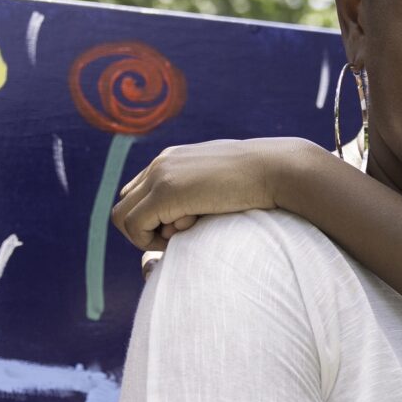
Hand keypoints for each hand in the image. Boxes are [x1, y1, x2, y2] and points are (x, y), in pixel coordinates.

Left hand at [110, 136, 322, 253]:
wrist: (279, 169)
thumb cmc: (263, 183)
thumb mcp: (226, 184)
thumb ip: (204, 194)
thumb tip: (195, 215)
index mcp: (173, 160)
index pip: (138, 194)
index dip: (153, 219)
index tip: (184, 227)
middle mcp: (160, 164)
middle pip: (125, 205)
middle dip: (146, 229)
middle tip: (180, 235)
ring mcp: (161, 176)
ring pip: (122, 217)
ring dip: (146, 237)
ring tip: (182, 235)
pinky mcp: (167, 192)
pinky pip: (134, 226)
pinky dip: (150, 241)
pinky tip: (185, 234)